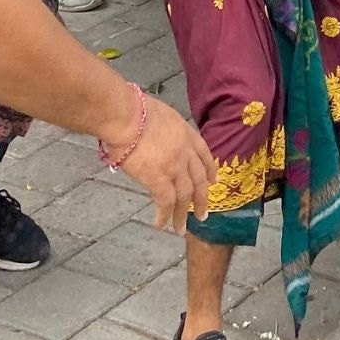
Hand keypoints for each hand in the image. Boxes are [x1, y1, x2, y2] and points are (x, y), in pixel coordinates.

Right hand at [118, 97, 215, 230]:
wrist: (126, 116)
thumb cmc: (135, 110)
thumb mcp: (162, 115)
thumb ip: (166, 132)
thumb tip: (158, 140)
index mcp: (186, 133)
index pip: (204, 154)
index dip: (209, 170)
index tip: (213, 180)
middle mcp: (185, 152)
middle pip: (198, 180)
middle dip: (202, 199)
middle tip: (203, 215)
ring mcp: (175, 167)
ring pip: (185, 196)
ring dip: (183, 214)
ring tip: (181, 229)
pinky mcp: (159, 179)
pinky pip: (165, 203)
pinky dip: (164, 216)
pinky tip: (160, 225)